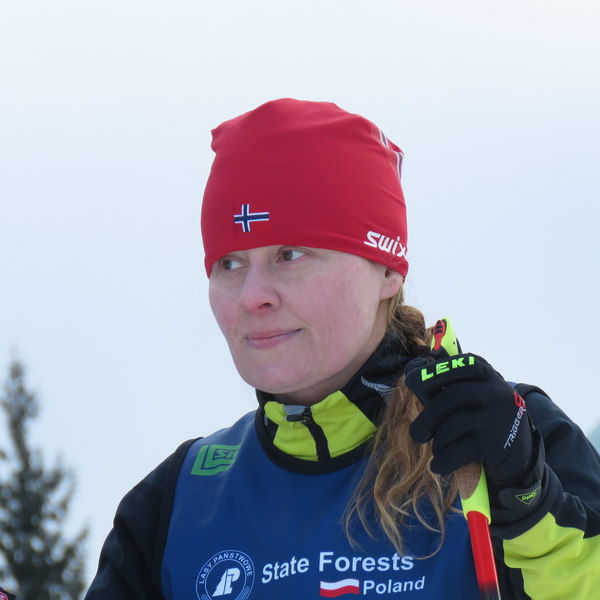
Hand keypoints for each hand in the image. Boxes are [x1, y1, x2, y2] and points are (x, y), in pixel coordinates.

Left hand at [404, 353, 532, 482]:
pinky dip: (443, 460)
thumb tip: (415, 366)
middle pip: (451, 397)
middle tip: (416, 434)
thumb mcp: (471, 390)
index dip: (433, 372)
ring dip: (438, 442)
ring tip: (437, 449)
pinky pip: (460, 451)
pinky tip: (437, 466)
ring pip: (453, 426)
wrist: (519, 451)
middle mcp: (496, 393)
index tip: (410, 381)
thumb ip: (443, 379)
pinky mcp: (497, 445)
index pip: (460, 366)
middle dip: (427, 417)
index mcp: (486, 374)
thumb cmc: (481, 415)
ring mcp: (498, 418)